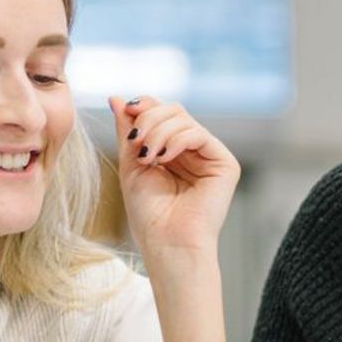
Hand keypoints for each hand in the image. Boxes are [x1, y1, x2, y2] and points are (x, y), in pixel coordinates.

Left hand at [111, 97, 239, 258]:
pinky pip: (199, 134)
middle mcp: (194, 151)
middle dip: (150, 119)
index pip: (162, 113)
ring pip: (184, 119)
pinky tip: (163, 158)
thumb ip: (128, 131)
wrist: (167, 243)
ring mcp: (210, 156)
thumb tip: (117, 98)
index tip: (128, 109)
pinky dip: (176, 140)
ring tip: (147, 157)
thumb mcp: (131, 163)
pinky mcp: (225, 165)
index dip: (146, 105)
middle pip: (174, 110)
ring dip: (158, 132)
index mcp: (173, 151)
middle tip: (136, 141)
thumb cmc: (149, 213)